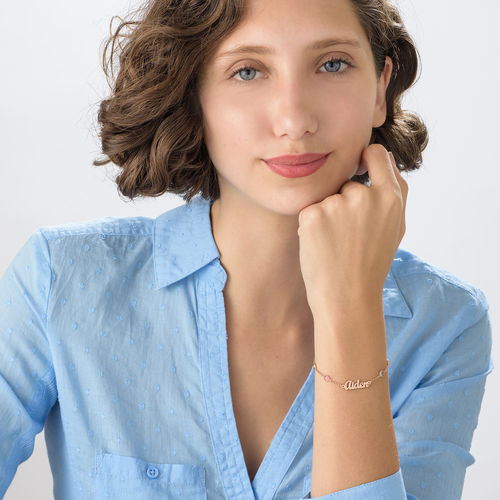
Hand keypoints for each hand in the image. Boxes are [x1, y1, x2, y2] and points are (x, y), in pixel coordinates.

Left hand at [297, 144, 407, 313]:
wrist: (347, 299)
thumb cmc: (371, 265)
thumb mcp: (395, 228)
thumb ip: (393, 192)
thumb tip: (382, 158)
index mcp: (390, 197)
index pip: (375, 154)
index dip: (365, 160)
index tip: (358, 170)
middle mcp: (364, 196)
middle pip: (346, 182)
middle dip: (344, 201)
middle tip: (348, 236)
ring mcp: (336, 204)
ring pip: (327, 199)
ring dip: (327, 216)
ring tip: (336, 244)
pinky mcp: (312, 215)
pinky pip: (309, 210)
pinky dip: (312, 226)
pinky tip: (321, 247)